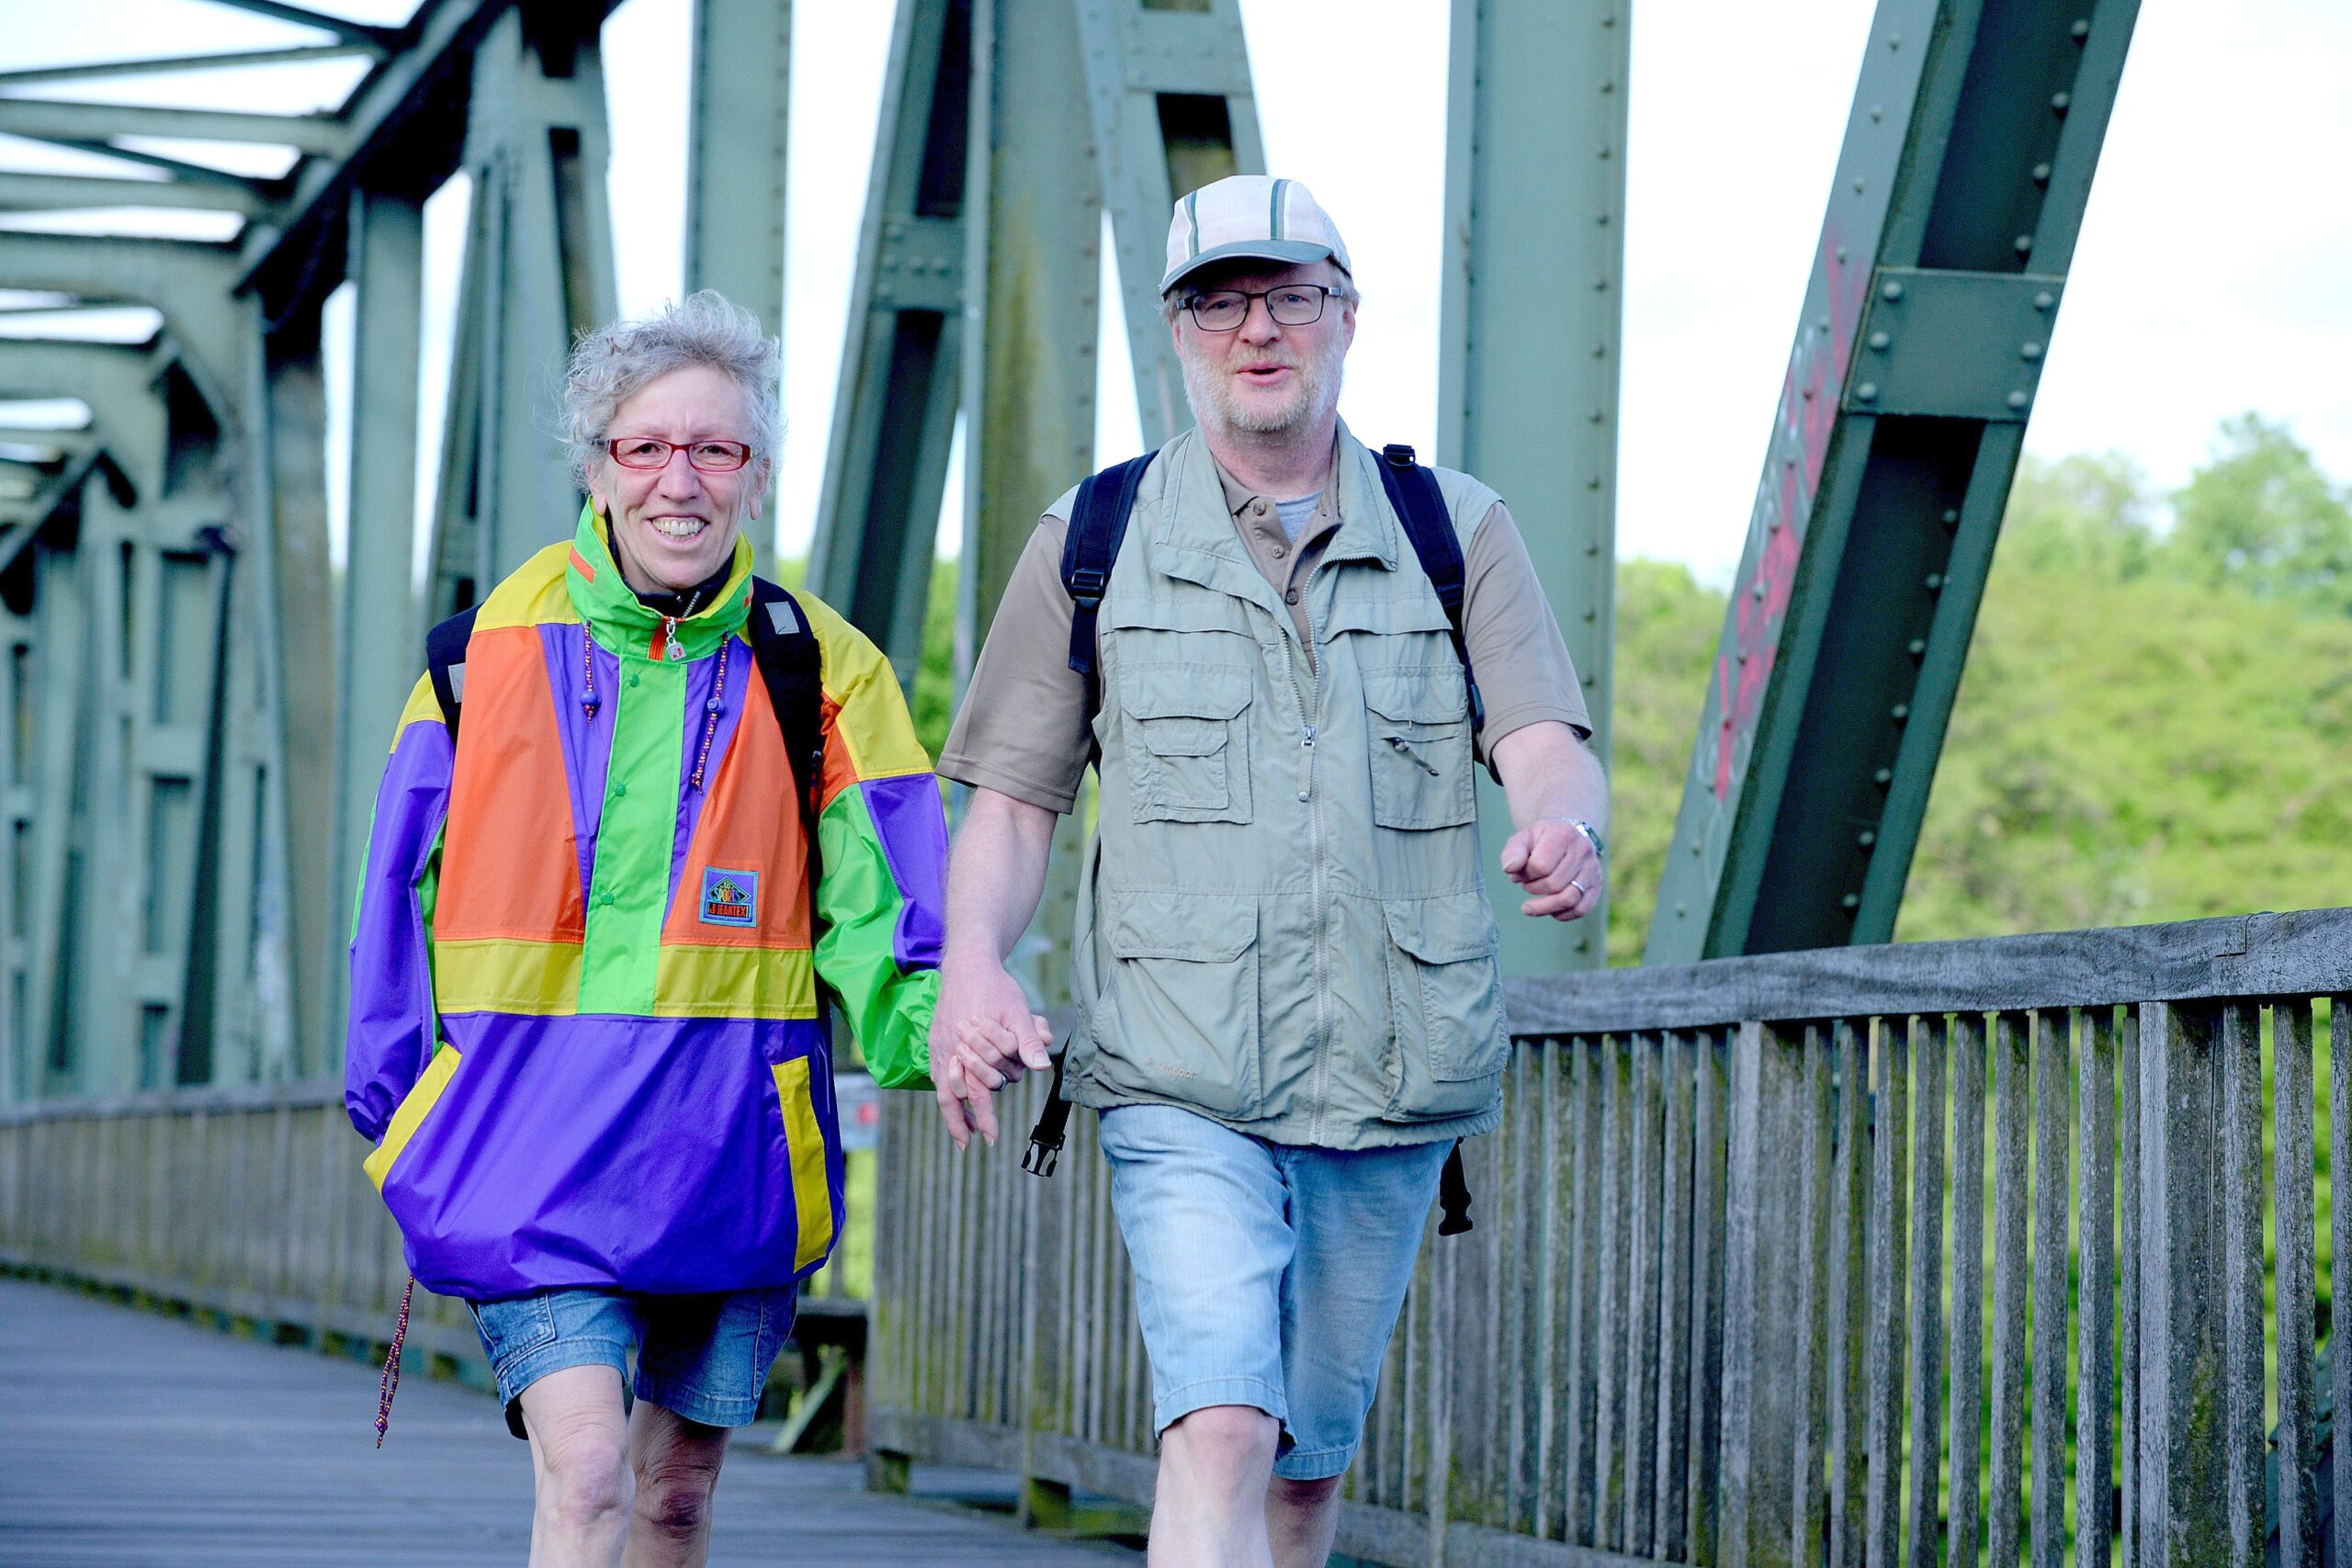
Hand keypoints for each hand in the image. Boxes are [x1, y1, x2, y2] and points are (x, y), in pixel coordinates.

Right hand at [930, 957, 1053, 1149]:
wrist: (968, 964)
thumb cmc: (995, 988)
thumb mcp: (1017, 1012)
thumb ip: (1027, 1041)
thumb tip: (1041, 1068)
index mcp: (968, 1048)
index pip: (976, 1094)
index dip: (983, 1119)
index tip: (990, 1139)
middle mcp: (949, 1052)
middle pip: (958, 1097)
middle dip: (967, 1122)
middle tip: (976, 1140)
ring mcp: (940, 1047)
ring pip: (944, 1089)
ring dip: (954, 1112)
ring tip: (965, 1131)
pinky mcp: (937, 1041)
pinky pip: (937, 1074)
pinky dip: (947, 1092)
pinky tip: (956, 1100)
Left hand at [1499, 818, 1602, 920]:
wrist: (1566, 836)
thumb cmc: (1540, 840)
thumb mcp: (1523, 839)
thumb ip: (1513, 852)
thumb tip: (1509, 868)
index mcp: (1563, 834)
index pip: (1541, 866)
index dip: (1526, 874)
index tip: (1520, 872)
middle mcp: (1583, 850)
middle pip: (1554, 884)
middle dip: (1533, 889)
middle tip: (1525, 884)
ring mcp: (1593, 869)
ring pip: (1569, 899)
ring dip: (1544, 907)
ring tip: (1529, 906)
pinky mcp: (1597, 885)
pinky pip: (1581, 909)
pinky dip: (1562, 914)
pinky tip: (1549, 910)